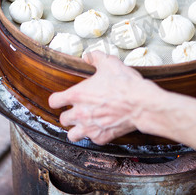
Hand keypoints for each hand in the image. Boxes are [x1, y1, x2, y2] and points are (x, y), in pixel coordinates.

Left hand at [48, 51, 165, 144]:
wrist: (141, 103)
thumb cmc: (125, 84)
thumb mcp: (109, 63)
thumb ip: (95, 58)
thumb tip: (88, 56)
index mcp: (77, 95)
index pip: (54, 101)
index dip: (57, 100)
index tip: (61, 100)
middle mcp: (80, 113)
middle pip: (62, 119)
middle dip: (69, 115)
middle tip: (77, 111)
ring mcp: (90, 127)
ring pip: (72, 135)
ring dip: (77, 129)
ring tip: (84, 124)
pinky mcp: (102, 137)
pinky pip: (92, 140)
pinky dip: (95, 135)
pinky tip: (101, 128)